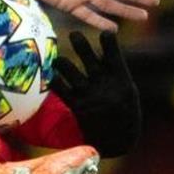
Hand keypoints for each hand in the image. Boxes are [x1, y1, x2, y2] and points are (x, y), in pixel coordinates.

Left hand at [52, 31, 140, 157]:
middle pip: (88, 58)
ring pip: (68, 69)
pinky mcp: (76, 106)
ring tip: (55, 55)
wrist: (118, 143)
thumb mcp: (127, 92)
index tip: (105, 30)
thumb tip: (104, 45)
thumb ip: (114, 69)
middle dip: (80, 43)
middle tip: (73, 34)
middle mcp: (104, 85)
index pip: (114, 55)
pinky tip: (46, 72)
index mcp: (122, 81)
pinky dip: (53, 77)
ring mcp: (89, 95)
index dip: (109, 42)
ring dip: (60, 60)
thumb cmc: (124, 113)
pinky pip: (59, 87)